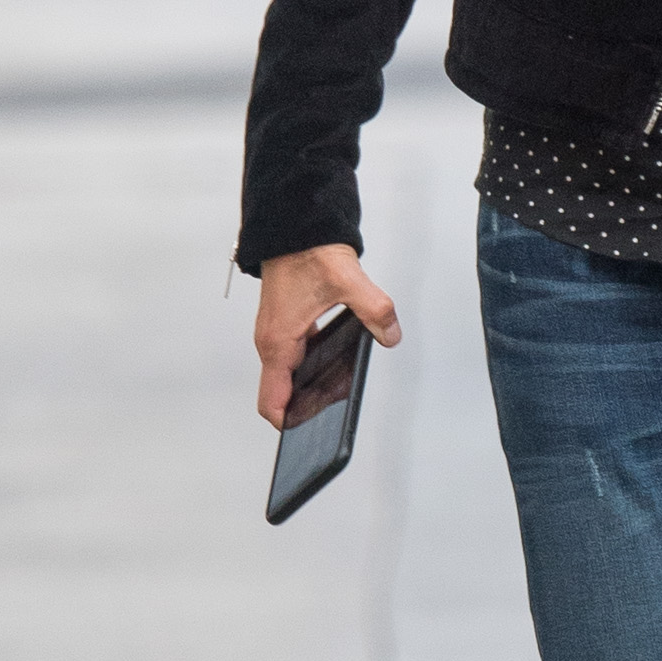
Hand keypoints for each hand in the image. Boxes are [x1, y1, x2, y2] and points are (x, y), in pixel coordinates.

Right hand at [255, 244, 401, 425]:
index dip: (289, 423)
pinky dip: (309, 367)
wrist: (295, 227)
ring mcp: (276, 334)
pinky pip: (293, 357)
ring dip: (307, 388)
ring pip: (286, 376)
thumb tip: (391, 335)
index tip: (308, 433)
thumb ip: (375, 311)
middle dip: (304, 409)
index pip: (272, 402)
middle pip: (280, 394)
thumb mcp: (349, 282)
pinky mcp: (285, 324)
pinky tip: (336, 363)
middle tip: (333, 416)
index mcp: (278, 343)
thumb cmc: (307, 252)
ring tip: (338, 392)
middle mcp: (271, 342)